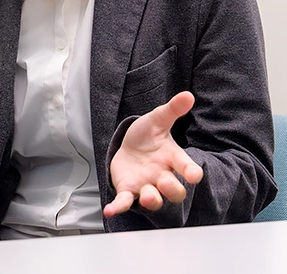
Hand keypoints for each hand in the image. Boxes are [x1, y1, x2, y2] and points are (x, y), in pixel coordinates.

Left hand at [104, 91, 202, 216]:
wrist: (128, 147)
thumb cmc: (147, 136)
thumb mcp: (157, 119)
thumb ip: (172, 109)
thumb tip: (188, 95)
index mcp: (172, 158)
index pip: (186, 167)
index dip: (191, 172)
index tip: (194, 175)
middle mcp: (162, 176)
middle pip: (174, 191)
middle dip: (172, 189)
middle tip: (166, 181)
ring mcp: (145, 185)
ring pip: (153, 199)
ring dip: (151, 199)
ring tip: (147, 196)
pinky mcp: (128, 191)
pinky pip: (125, 202)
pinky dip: (118, 207)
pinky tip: (110, 210)